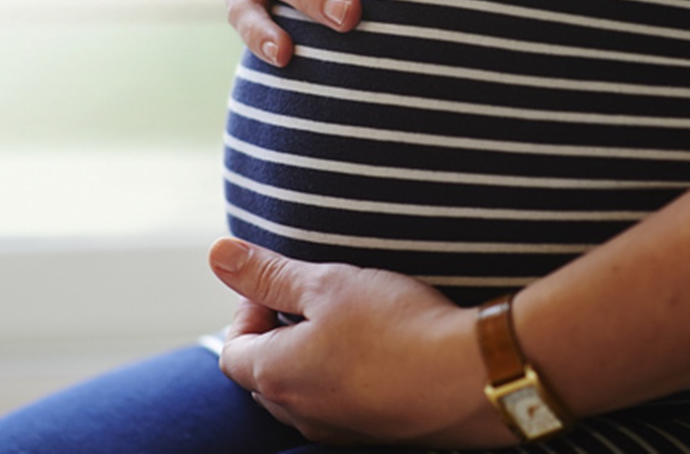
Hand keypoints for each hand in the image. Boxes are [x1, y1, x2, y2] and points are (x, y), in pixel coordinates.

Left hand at [208, 238, 515, 447]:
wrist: (471, 377)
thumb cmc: (397, 326)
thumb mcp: (328, 282)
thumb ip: (270, 273)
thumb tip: (217, 254)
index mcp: (276, 375)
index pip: (232, 350)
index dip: (249, 310)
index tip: (283, 285)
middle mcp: (300, 413)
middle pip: (264, 377)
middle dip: (278, 336)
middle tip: (315, 301)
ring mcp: (338, 429)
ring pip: (304, 394)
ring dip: (314, 359)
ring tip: (353, 323)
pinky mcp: (376, 434)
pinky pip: (343, 407)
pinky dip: (348, 379)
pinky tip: (384, 352)